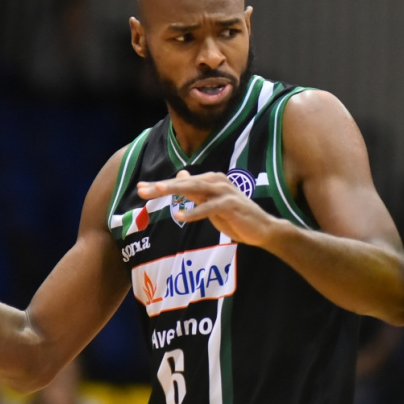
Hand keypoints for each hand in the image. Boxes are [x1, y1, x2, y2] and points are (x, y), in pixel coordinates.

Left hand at [137, 170, 277, 245]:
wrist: (262, 229)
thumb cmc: (236, 217)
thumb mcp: (212, 203)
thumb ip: (196, 191)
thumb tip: (181, 174)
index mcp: (210, 181)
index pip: (182, 182)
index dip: (161, 185)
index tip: (141, 189)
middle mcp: (216, 182)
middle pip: (185, 182)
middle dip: (162, 186)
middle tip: (142, 190)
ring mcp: (225, 192)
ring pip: (195, 189)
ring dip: (175, 190)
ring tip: (156, 193)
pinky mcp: (231, 205)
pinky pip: (209, 207)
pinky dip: (195, 212)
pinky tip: (181, 216)